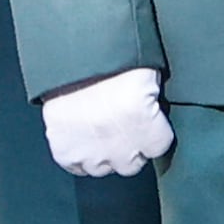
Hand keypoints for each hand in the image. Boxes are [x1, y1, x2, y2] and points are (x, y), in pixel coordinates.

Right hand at [41, 67, 172, 179]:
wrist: (69, 56)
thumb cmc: (113, 59)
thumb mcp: (146, 77)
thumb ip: (152, 105)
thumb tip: (153, 119)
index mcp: (145, 122)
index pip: (159, 148)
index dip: (152, 135)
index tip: (145, 124)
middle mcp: (120, 144)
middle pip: (131, 164)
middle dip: (129, 148)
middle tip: (120, 128)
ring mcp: (91, 151)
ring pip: (103, 168)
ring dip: (102, 153)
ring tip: (97, 130)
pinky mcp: (65, 151)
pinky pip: (75, 166)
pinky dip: (77, 155)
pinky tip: (79, 138)